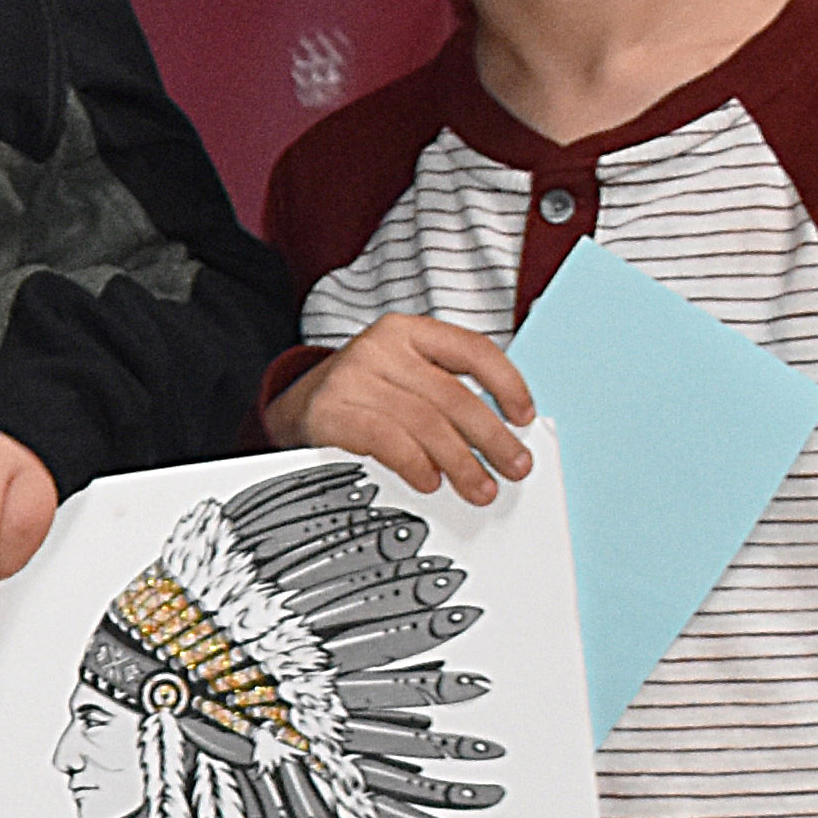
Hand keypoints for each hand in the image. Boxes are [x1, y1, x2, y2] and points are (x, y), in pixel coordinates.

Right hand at [272, 314, 535, 499]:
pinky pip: (387, 440)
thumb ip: (444, 392)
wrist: (293, 408)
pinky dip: (415, 464)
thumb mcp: (403, 378)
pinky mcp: (330, 411)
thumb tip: (499, 434)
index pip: (472, 350)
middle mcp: (381, 347)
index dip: (507, 385)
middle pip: (452, 395)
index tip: (524, 418)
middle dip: (491, 438)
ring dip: (461, 462)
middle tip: (513, 466)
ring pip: (425, 423)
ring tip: (479, 487)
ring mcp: (353, 377)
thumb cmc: (360, 397)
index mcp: (408, 331)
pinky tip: (431, 481)